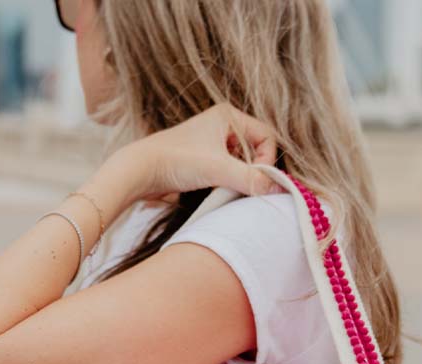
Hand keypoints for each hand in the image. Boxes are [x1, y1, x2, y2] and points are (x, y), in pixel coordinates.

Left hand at [123, 102, 285, 203]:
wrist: (141, 171)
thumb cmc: (177, 160)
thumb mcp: (218, 169)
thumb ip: (251, 179)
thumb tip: (281, 189)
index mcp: (229, 115)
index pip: (267, 137)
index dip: (266, 160)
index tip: (256, 179)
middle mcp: (223, 126)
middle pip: (257, 151)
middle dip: (255, 171)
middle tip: (243, 187)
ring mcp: (214, 144)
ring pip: (244, 164)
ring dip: (241, 179)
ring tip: (228, 189)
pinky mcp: (205, 161)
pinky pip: (230, 172)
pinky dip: (230, 184)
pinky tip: (219, 191)